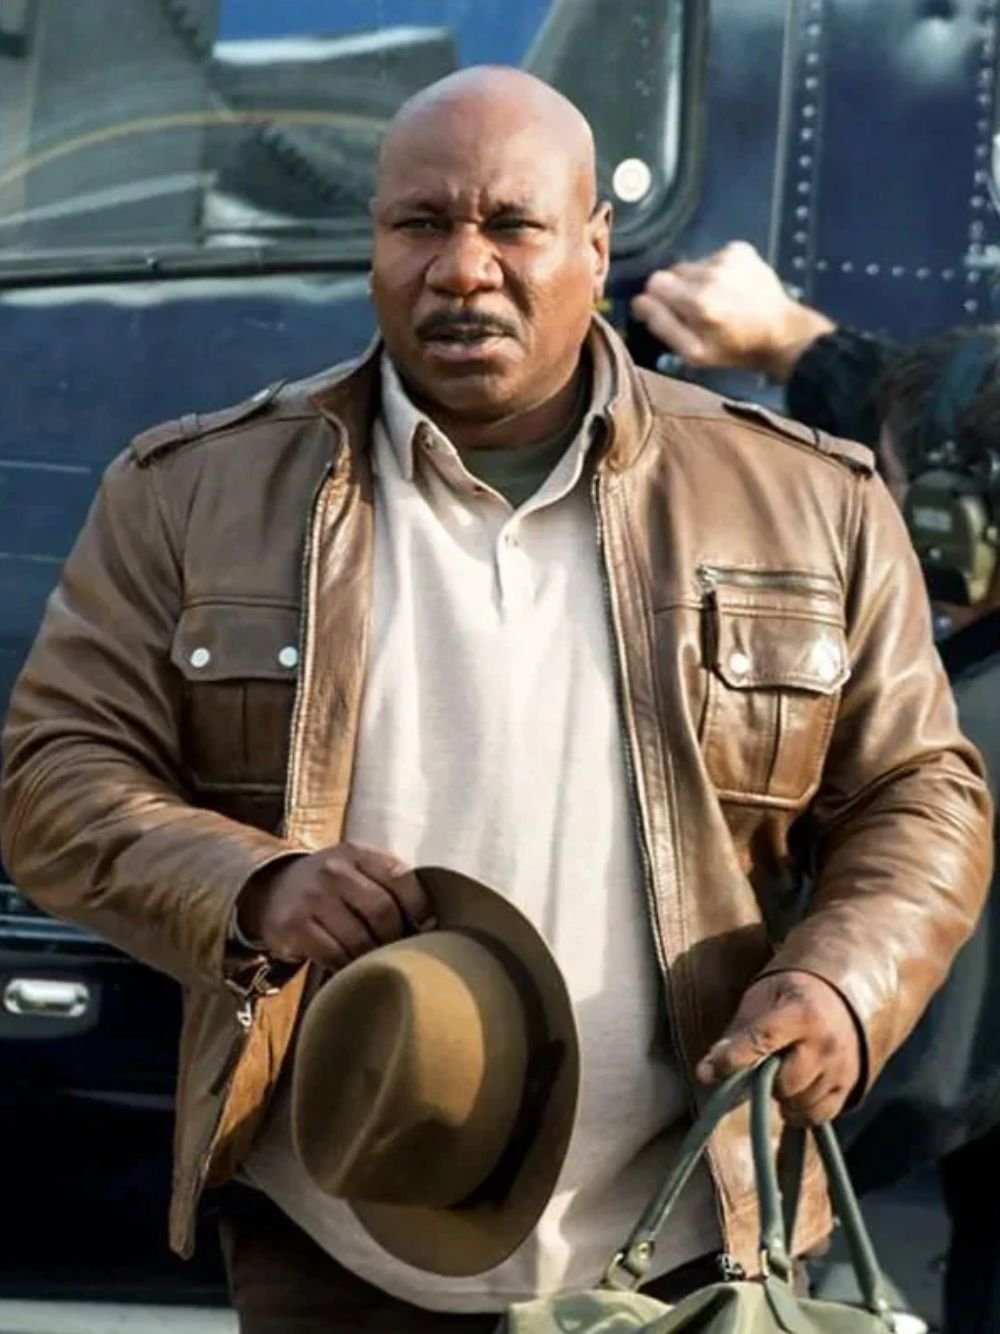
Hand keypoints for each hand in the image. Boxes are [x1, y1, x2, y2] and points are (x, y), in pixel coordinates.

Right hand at [237, 843, 434, 970]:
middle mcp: (333, 871)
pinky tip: (349, 966)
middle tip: (399, 950)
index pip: (399, 876)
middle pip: (382, 911)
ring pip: (359, 938)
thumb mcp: (356, 868)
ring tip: (376, 961)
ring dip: (372, 956)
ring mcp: (311, 898)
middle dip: (396, 937)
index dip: (419, 905)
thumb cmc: (330, 885)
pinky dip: (346, 966)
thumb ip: (388, 883)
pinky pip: (333, 955)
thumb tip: (430, 922)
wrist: (272, 888)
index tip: (427, 926)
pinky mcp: (294, 927)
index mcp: (356, 853)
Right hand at [630, 240, 834, 381]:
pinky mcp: (740, 249)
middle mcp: (711, 273)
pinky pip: (712, 256)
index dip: (657, 299)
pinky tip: (731, 288)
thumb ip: (663, 326)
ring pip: (692, 264)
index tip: (670, 312)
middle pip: (671, 271)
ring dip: (698, 280)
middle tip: (697, 311)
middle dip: (678, 290)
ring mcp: (727, 257)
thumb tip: (640, 302)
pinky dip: (716, 270)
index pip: (654, 283)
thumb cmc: (735, 350)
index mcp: (698, 301)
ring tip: (718, 300)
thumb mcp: (694, 353)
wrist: (782, 333)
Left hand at [696, 970, 861, 1124]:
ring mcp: (841, 1067)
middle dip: (764, 1081)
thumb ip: (737, 1035)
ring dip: (782, 1097)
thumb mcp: (761, 999)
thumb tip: (708, 1072)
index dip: (733, 1059)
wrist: (837, 992)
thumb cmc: (789, 995)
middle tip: (760, 1067)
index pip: (762, 1040)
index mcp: (801, 1012)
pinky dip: (800, 1111)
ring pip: (800, 1104)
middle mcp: (826, 1042)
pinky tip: (793, 1092)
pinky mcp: (849, 1085)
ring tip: (780, 1074)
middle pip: (784, 1083)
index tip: (707, 1073)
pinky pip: (818, 1116)